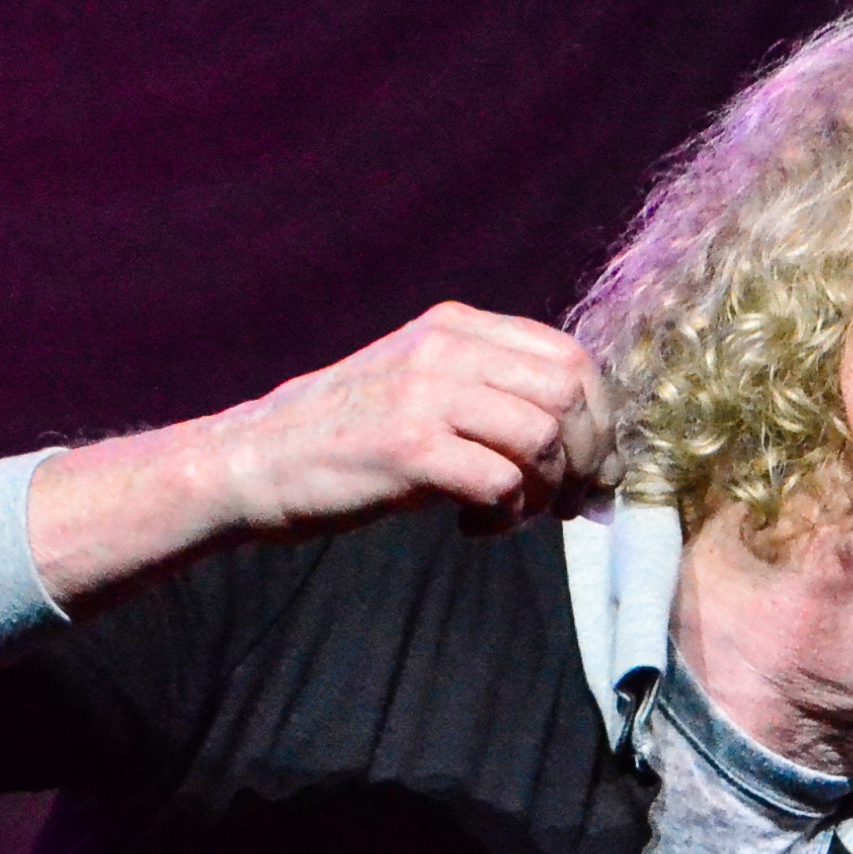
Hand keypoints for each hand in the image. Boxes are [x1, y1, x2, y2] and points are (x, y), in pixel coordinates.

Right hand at [31, 303, 614, 599]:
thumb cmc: (344, 441)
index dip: (598, 418)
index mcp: (455, 327)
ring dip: (545, 492)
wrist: (254, 463)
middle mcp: (445, 348)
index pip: (570, 355)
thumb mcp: (419, 388)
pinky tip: (474, 527)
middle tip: (564, 503)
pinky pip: (502, 484)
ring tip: (512, 516)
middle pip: (570, 393)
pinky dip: (506, 518)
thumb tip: (582, 447)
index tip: (588, 470)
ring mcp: (425, 394)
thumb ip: (489, 394)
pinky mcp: (408, 448)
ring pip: (543, 438)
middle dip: (585, 458)